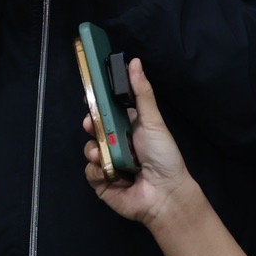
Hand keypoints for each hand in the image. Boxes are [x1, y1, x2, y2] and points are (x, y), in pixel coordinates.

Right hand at [84, 58, 197, 227]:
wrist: (165, 194)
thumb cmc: (163, 155)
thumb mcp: (153, 120)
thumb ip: (141, 92)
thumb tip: (133, 61)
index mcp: (128, 127)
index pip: (107, 110)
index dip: (97, 103)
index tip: (90, 94)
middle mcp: (116, 143)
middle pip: (94, 128)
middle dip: (90, 124)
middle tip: (90, 123)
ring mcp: (108, 163)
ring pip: (90, 149)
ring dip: (95, 149)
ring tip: (104, 153)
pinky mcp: (102, 182)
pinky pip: (90, 171)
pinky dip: (97, 170)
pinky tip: (110, 172)